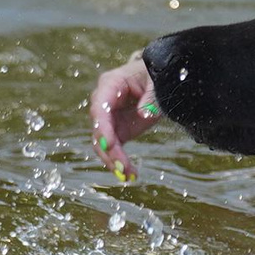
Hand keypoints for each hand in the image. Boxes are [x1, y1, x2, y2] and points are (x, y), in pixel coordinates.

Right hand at [89, 54, 160, 178]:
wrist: (153, 79)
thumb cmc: (152, 77)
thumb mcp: (155, 85)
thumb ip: (150, 98)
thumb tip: (144, 114)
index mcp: (110, 84)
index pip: (100, 107)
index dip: (102, 127)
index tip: (110, 145)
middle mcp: (102, 102)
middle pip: (99, 129)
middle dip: (109, 150)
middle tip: (122, 168)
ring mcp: (107, 118)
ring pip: (102, 143)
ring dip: (113, 161)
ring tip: (129, 176)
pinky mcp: (115, 131)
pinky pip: (112, 149)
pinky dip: (119, 162)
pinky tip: (130, 175)